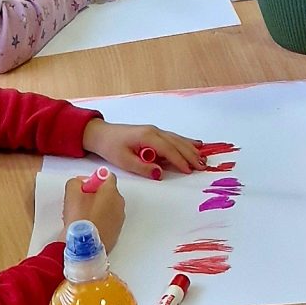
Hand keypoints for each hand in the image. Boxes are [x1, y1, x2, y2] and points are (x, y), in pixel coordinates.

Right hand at [61, 169, 123, 250]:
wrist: (83, 248)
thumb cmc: (79, 221)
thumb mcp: (71, 193)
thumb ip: (76, 182)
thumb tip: (80, 183)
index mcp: (111, 192)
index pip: (107, 176)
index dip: (94, 179)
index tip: (84, 187)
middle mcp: (119, 204)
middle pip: (107, 192)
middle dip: (94, 194)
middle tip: (80, 202)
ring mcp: (119, 219)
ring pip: (108, 206)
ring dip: (97, 208)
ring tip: (82, 216)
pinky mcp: (117, 231)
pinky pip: (108, 220)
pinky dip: (100, 220)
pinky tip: (87, 226)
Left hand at [82, 120, 209, 179]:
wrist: (102, 134)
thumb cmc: (111, 147)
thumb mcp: (124, 160)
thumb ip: (142, 167)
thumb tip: (160, 173)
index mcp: (147, 137)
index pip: (168, 149)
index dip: (179, 160)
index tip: (189, 170)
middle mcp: (154, 131)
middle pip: (176, 144)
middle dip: (190, 155)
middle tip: (202, 166)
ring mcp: (155, 131)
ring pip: (177, 140)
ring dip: (191, 149)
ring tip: (203, 159)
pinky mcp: (154, 133)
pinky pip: (173, 138)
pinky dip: (186, 142)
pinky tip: (196, 144)